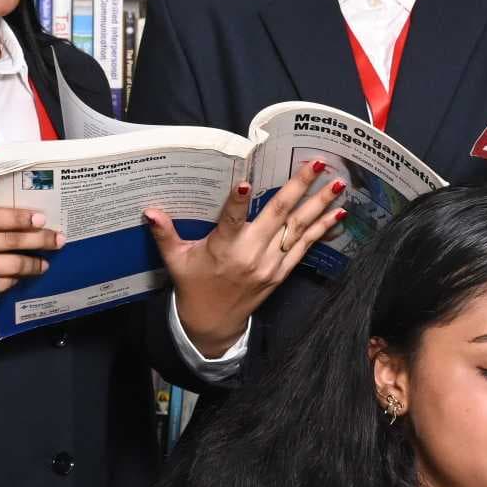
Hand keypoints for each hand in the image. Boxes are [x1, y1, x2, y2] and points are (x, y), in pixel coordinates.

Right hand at [0, 190, 61, 313]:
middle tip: (58, 240)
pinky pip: (1, 283)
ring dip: (33, 264)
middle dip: (38, 241)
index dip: (20, 218)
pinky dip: (16, 279)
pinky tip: (24, 274)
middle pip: (8, 241)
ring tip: (45, 262)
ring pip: (9, 266)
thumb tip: (9, 181)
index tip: (42, 218)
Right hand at [148, 166, 349, 355]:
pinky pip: (305, 248)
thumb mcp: (176, 260)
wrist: (213, 324)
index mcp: (223, 249)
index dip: (237, 202)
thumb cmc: (193, 286)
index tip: (245, 182)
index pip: (230, 220)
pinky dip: (322, 230)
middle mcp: (251, 255)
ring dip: (318, 204)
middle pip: (278, 215)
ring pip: (298, 228)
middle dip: (299, 187)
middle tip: (317, 163)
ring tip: (338, 183)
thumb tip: (148, 211)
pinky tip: (338, 213)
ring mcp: (270, 265)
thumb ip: (165, 234)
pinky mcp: (281, 273)